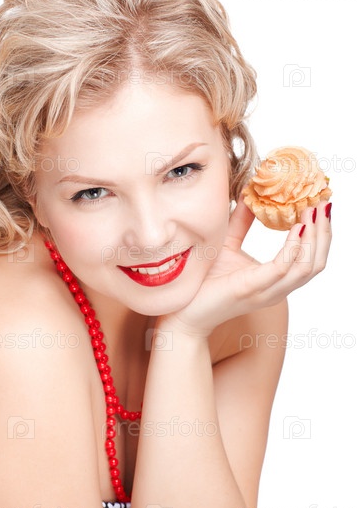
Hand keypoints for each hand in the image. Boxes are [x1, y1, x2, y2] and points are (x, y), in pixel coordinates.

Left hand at [159, 198, 331, 336]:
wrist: (183, 312)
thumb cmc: (204, 282)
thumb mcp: (228, 244)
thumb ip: (240, 223)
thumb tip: (250, 195)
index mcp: (274, 280)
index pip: (309, 259)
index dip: (319, 233)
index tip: (320, 206)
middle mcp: (276, 288)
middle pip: (315, 263)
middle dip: (324, 233)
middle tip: (324, 204)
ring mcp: (266, 291)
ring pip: (306, 267)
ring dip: (315, 238)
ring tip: (314, 211)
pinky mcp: (251, 288)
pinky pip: (282, 268)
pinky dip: (293, 247)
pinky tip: (296, 228)